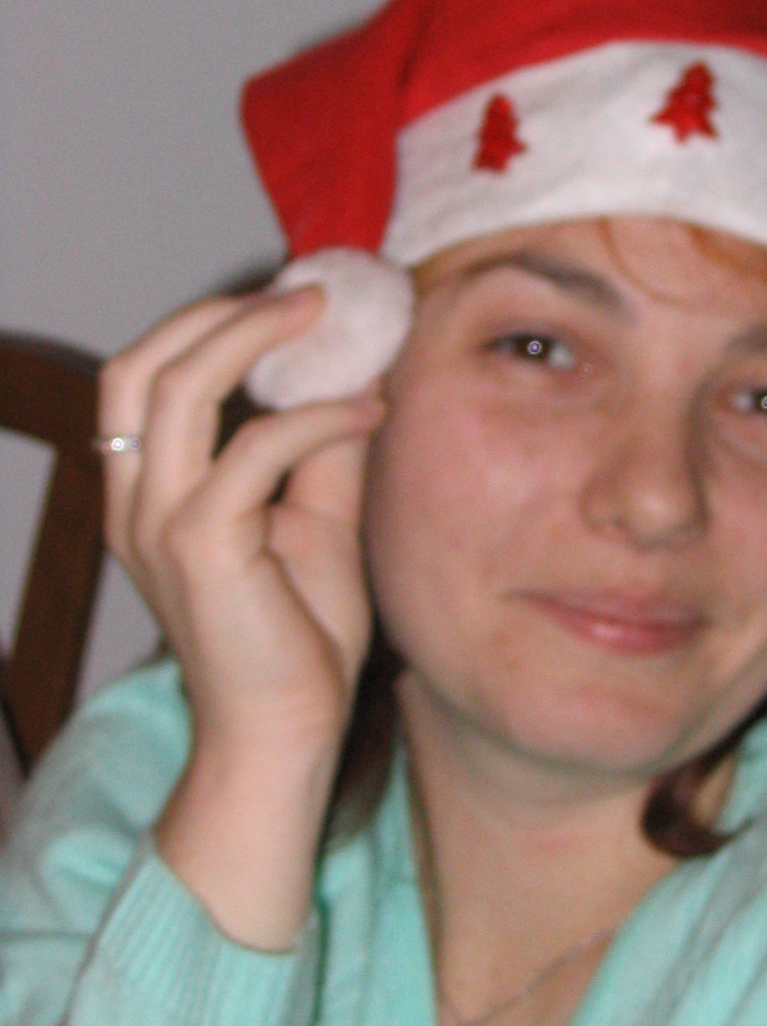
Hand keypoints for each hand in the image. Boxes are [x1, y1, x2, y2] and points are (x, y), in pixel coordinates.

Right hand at [98, 289, 387, 944]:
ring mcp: (157, 523)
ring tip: (327, 318)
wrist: (290, 732)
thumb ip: (323, 445)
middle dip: (220, 312)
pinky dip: (316, 416)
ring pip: (180, 388)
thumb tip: (359, 369)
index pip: (144, 376)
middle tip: (307, 293)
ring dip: (256, 338)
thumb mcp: (316, 516)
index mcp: (151, 491)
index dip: (208, 321)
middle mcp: (136, 501)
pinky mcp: (200, 546)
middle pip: (140, 364)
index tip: (290, 295)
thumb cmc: (300, 633)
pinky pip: (254, 448)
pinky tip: (370, 411)